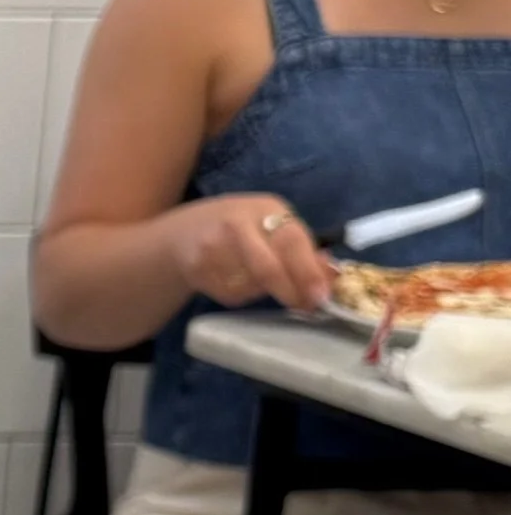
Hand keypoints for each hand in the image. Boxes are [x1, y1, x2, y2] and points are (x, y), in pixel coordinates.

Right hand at [166, 193, 332, 313]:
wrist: (181, 234)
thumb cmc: (240, 230)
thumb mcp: (271, 227)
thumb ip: (302, 249)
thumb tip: (333, 275)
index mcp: (264, 207)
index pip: (292, 240)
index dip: (308, 271)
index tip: (321, 295)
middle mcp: (237, 223)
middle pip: (267, 268)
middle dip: (290, 291)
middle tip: (305, 307)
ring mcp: (212, 247)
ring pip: (250, 286)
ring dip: (264, 293)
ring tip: (261, 283)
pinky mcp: (196, 268)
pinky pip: (231, 294)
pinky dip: (241, 295)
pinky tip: (234, 280)